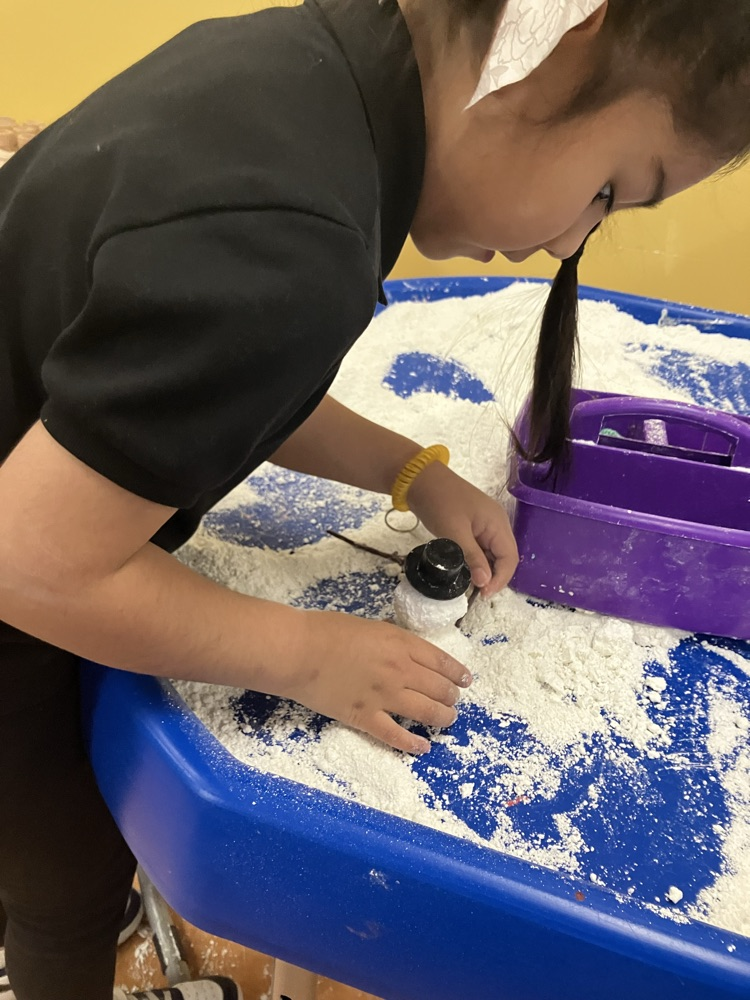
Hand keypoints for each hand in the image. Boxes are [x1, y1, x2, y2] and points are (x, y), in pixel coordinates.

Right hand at [277, 610, 471, 753]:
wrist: (299, 651)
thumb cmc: (326, 631)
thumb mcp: (369, 626)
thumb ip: (390, 640)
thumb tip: (402, 650)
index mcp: (400, 644)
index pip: (441, 661)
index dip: (457, 673)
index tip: (465, 680)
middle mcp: (400, 670)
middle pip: (439, 688)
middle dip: (452, 697)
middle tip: (454, 701)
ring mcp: (384, 696)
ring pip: (427, 712)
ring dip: (442, 718)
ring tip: (447, 720)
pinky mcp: (365, 718)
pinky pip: (396, 735)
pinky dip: (413, 743)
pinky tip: (423, 747)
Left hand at [407, 462, 518, 597]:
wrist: (419, 479)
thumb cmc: (439, 502)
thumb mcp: (454, 532)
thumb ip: (472, 558)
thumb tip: (485, 583)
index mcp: (497, 523)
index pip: (509, 558)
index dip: (500, 579)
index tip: (483, 594)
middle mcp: (496, 524)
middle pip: (504, 557)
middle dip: (493, 576)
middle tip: (475, 593)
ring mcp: (485, 524)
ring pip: (492, 554)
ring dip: (484, 570)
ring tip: (469, 585)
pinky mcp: (472, 526)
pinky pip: (480, 547)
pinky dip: (475, 560)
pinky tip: (464, 570)